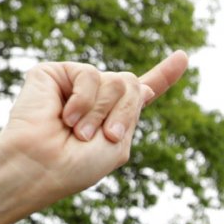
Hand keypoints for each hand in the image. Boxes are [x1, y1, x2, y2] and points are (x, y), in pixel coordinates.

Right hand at [0, 52, 189, 210]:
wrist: (40, 166)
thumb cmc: (76, 165)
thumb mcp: (118, 144)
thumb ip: (132, 112)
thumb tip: (143, 85)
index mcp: (111, 116)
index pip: (140, 93)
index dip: (164, 75)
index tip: (183, 57)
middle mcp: (94, 97)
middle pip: (131, 85)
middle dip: (125, 113)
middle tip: (105, 136)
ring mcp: (73, 83)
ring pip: (116, 79)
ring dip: (103, 112)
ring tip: (78, 132)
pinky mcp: (53, 73)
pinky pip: (90, 74)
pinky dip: (84, 100)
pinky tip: (66, 117)